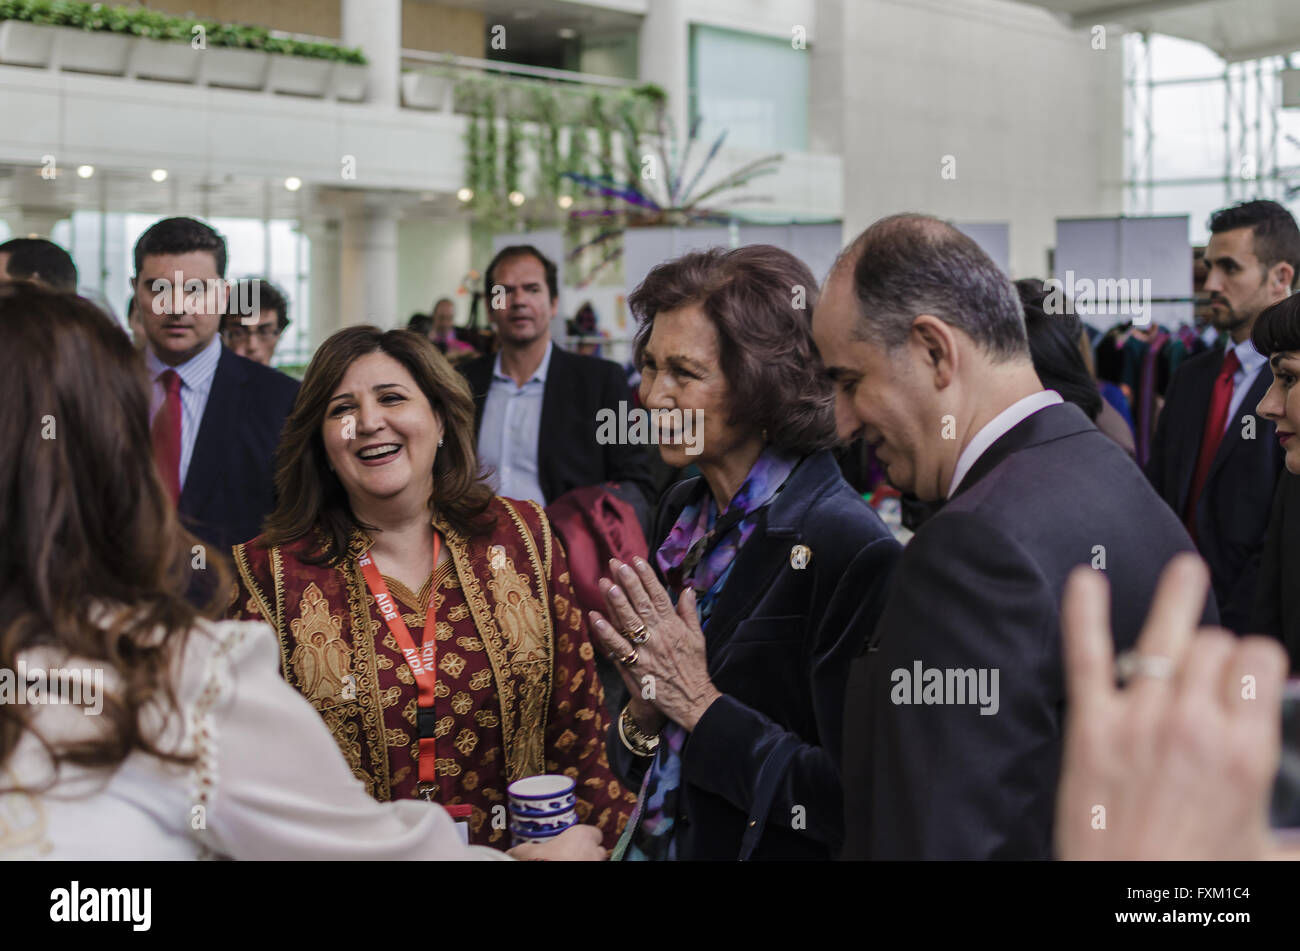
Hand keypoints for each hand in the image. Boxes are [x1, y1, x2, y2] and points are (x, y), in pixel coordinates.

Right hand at [506, 824, 607, 860]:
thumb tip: (510, 852)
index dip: (586, 838)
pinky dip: (588, 866)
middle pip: (599, 849)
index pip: (595, 833)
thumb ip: (523, 849)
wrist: (546, 869)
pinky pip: (596, 867)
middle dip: (590, 852)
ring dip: (589, 861)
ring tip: (575, 862)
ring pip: (598, 861)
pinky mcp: (596, 870)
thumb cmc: (540, 860)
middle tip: (575, 857)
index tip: (577, 843)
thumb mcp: (528, 851)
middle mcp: (593, 850)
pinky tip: (577, 868)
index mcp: (582, 835)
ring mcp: (595, 863)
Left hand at [588, 557, 720, 732]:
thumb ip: (690, 612)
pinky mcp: (636, 668)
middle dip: (628, 582)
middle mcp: (659, 636)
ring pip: (629, 623)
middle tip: (616, 564)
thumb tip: (687, 589)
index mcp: (674, 626)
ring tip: (605, 583)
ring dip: (616, 603)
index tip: (636, 560)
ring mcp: (647, 651)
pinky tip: (595, 618)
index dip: (647, 577)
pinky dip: (606, 633)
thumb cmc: (694, 668)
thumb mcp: (697, 637)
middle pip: (642, 604)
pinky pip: (618, 648)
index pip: (659, 596)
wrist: (691, 700)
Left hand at [1056, 553, 1286, 859]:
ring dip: (1177, 596)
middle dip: (1219, 647)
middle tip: (1213, 663)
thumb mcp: (1270, 858)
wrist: (1126, 905)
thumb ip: (1298, 832)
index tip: (1251, 669)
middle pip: (1215, 646)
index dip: (1256, 660)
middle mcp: (1195, 725)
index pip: (1260, 663)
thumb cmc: (1194, 884)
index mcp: (1245, 751)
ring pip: (1166, 636)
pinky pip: (1087, 656)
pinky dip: (1084, 615)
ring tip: (1185, 569)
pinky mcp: (1091, 727)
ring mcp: (1140, 720)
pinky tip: (1083, 581)